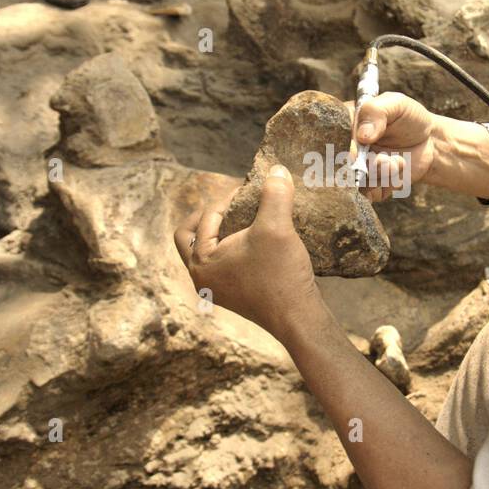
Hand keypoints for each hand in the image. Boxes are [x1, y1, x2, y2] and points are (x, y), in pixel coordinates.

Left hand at [174, 165, 324, 337]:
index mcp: (200, 262)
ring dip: (220, 232)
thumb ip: (274, 194)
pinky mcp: (234, 296)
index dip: (229, 197)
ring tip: (243, 219)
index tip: (251, 188)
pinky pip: (221, 265)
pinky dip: (231, 249)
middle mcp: (201, 278)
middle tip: (230, 202)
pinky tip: (254, 241)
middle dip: (208, 216)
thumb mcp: (276, 227)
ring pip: (206, 252)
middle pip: (189, 237)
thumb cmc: (281, 274)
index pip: (206, 217)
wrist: (299, 319)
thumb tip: (277, 169)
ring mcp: (216, 290)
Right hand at [345, 92, 438, 201]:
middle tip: (385, 160)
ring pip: (357, 183)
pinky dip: (387, 186)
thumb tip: (362, 136)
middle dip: (365, 167)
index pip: (329, 140)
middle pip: (339, 167)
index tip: (360, 150)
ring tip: (397, 162)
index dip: (344, 149)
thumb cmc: (408, 117)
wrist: (429, 141)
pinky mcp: (370, 185)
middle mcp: (346, 150)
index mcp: (344, 126)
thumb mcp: (395, 104)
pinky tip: (398, 173)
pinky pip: (371, 194)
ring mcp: (357, 169)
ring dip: (380, 175)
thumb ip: (376, 112)